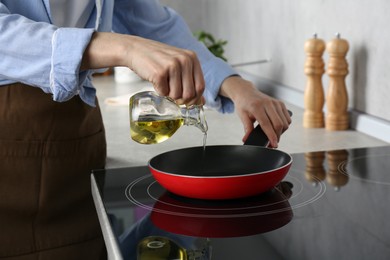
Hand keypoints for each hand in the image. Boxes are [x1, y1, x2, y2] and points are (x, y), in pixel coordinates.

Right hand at [82, 32, 204, 104]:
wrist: (135, 49)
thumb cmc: (158, 59)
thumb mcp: (178, 65)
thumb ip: (191, 81)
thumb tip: (202, 102)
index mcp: (192, 58)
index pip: (201, 86)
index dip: (194, 99)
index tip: (186, 101)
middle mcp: (185, 60)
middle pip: (190, 94)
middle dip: (180, 99)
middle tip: (171, 93)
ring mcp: (172, 66)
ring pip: (177, 96)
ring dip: (168, 94)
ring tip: (163, 82)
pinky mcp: (160, 73)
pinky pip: (163, 93)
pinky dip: (158, 91)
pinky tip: (155, 80)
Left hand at [219, 76, 290, 147]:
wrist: (246, 92)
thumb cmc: (244, 104)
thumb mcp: (242, 115)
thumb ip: (247, 128)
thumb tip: (247, 139)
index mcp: (257, 107)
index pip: (266, 124)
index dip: (271, 136)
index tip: (274, 145)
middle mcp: (268, 103)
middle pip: (278, 124)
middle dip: (277, 136)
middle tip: (272, 143)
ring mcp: (276, 103)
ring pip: (285, 122)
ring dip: (281, 132)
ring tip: (273, 135)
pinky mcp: (280, 103)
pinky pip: (287, 118)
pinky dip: (284, 125)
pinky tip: (276, 127)